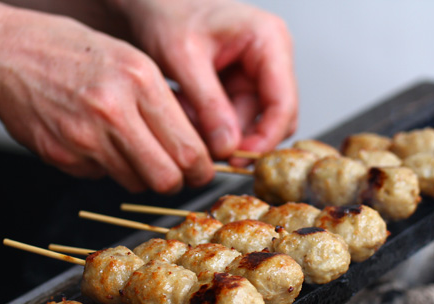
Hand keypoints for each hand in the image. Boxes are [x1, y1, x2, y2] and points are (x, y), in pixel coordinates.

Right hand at [0, 7, 218, 192]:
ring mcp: (84, 136)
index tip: (200, 170)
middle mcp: (114, 110)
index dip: (201, 168)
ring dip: (139, 174)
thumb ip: (162, 100)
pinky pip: (100, 177)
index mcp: (140, 80)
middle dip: (176, 182)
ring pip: (135, 183)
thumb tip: (197, 141)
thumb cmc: (71, 52)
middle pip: (166, 178)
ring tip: (128, 148)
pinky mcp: (61, 155)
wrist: (3, 52)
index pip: (188, 148)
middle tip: (174, 175)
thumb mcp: (129, 59)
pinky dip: (104, 168)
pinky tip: (91, 139)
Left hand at [115, 0, 298, 159]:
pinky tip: (188, 114)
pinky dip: (210, 128)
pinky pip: (232, 122)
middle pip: (272, 120)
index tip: (240, 159)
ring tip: (186, 117)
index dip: (266, 138)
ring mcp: (256, 76)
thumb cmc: (167, 13)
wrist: (149, 7)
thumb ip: (208, 103)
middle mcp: (270, 60)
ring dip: (219, 133)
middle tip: (206, 149)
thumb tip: (228, 146)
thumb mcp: (184, 58)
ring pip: (250, 125)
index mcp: (269, 41)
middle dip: (239, 138)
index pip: (284, 103)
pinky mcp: (239, 90)